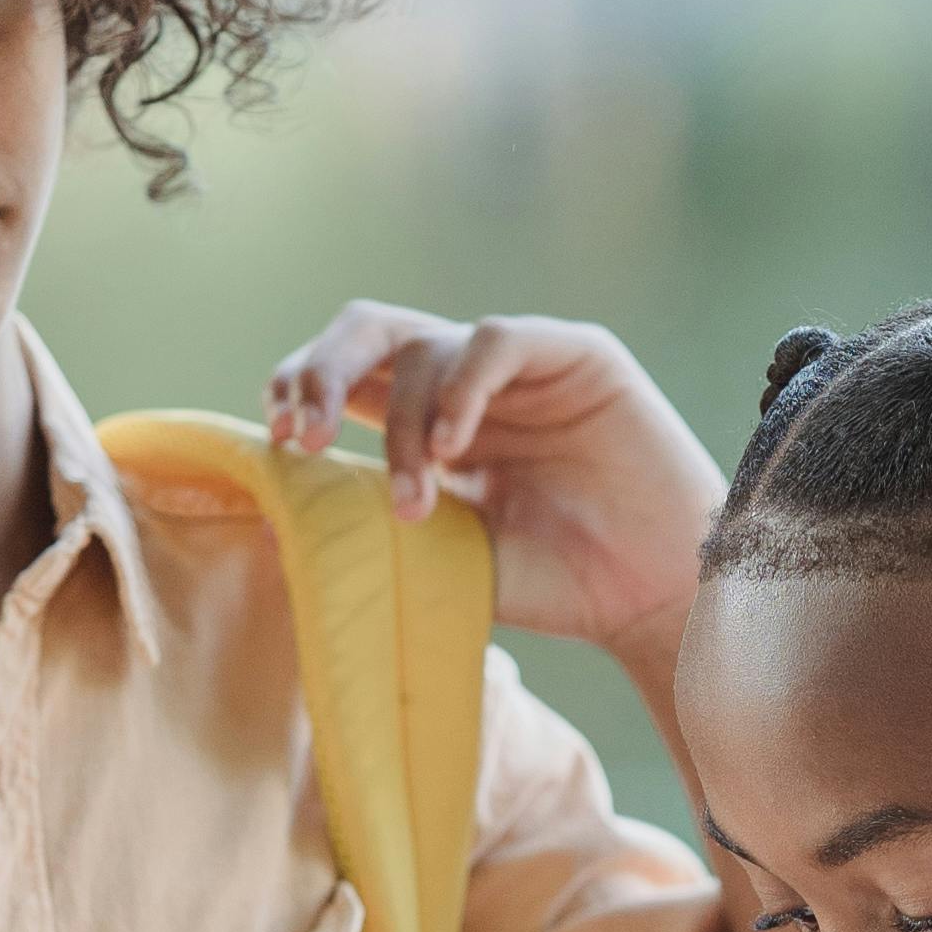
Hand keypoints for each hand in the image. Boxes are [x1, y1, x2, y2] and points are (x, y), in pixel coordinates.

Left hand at [262, 302, 720, 658]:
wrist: (654, 599)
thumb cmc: (559, 587)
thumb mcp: (444, 559)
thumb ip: (378, 528)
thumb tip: (278, 524)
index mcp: (432, 424)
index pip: (347, 376)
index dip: (301, 389)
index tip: (278, 441)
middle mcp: (470, 385)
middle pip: (369, 332)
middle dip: (319, 370)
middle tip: (301, 433)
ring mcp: (523, 367)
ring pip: (425, 345)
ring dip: (402, 424)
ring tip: (418, 502)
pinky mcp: (578, 355)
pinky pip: (495, 342)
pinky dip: (460, 389)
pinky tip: (454, 451)